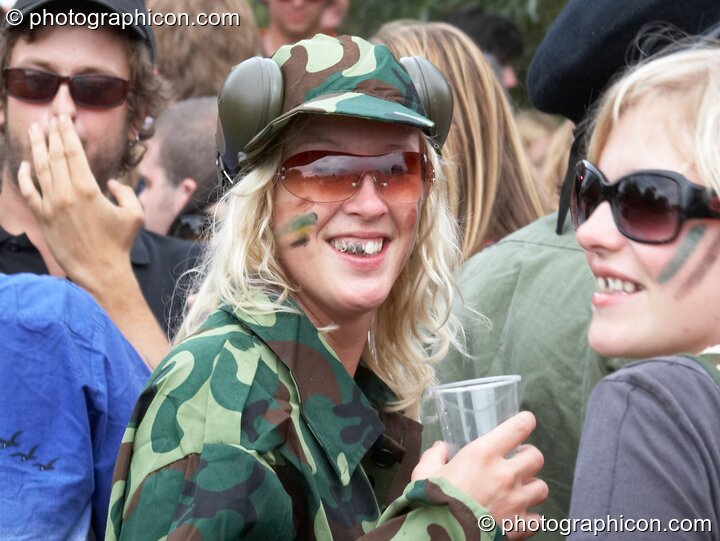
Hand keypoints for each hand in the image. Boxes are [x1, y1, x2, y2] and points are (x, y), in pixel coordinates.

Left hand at [18, 115, 142, 288]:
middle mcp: (66, 194)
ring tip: (35, 130)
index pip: (73, 153)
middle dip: (52, 134)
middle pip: (55, 156)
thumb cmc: (119, 243)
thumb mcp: (135, 214)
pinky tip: (25, 164)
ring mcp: (51, 206)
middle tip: (50, 118)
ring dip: (37, 147)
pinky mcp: (43, 218)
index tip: (64, 120)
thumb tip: (112, 183)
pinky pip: (29, 192)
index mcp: (88, 189)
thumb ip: (126, 192)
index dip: (67, 134)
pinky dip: (24, 176)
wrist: (100, 271)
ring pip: (40, 169)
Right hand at [413, 412, 547, 539]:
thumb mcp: (425, 473)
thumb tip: (440, 448)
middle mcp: (505, 474)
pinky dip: (530, 518)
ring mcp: (516, 502)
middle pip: (536, 457)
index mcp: (483, 454)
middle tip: (517, 461)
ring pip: (541, 488)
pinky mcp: (519, 526)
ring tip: (519, 491)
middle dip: (528, 457)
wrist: (440, 537)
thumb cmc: (431, 501)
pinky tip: (518, 517)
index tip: (526, 421)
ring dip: (531, 488)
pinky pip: (538, 520)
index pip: (518, 428)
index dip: (525, 422)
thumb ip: (434, 457)